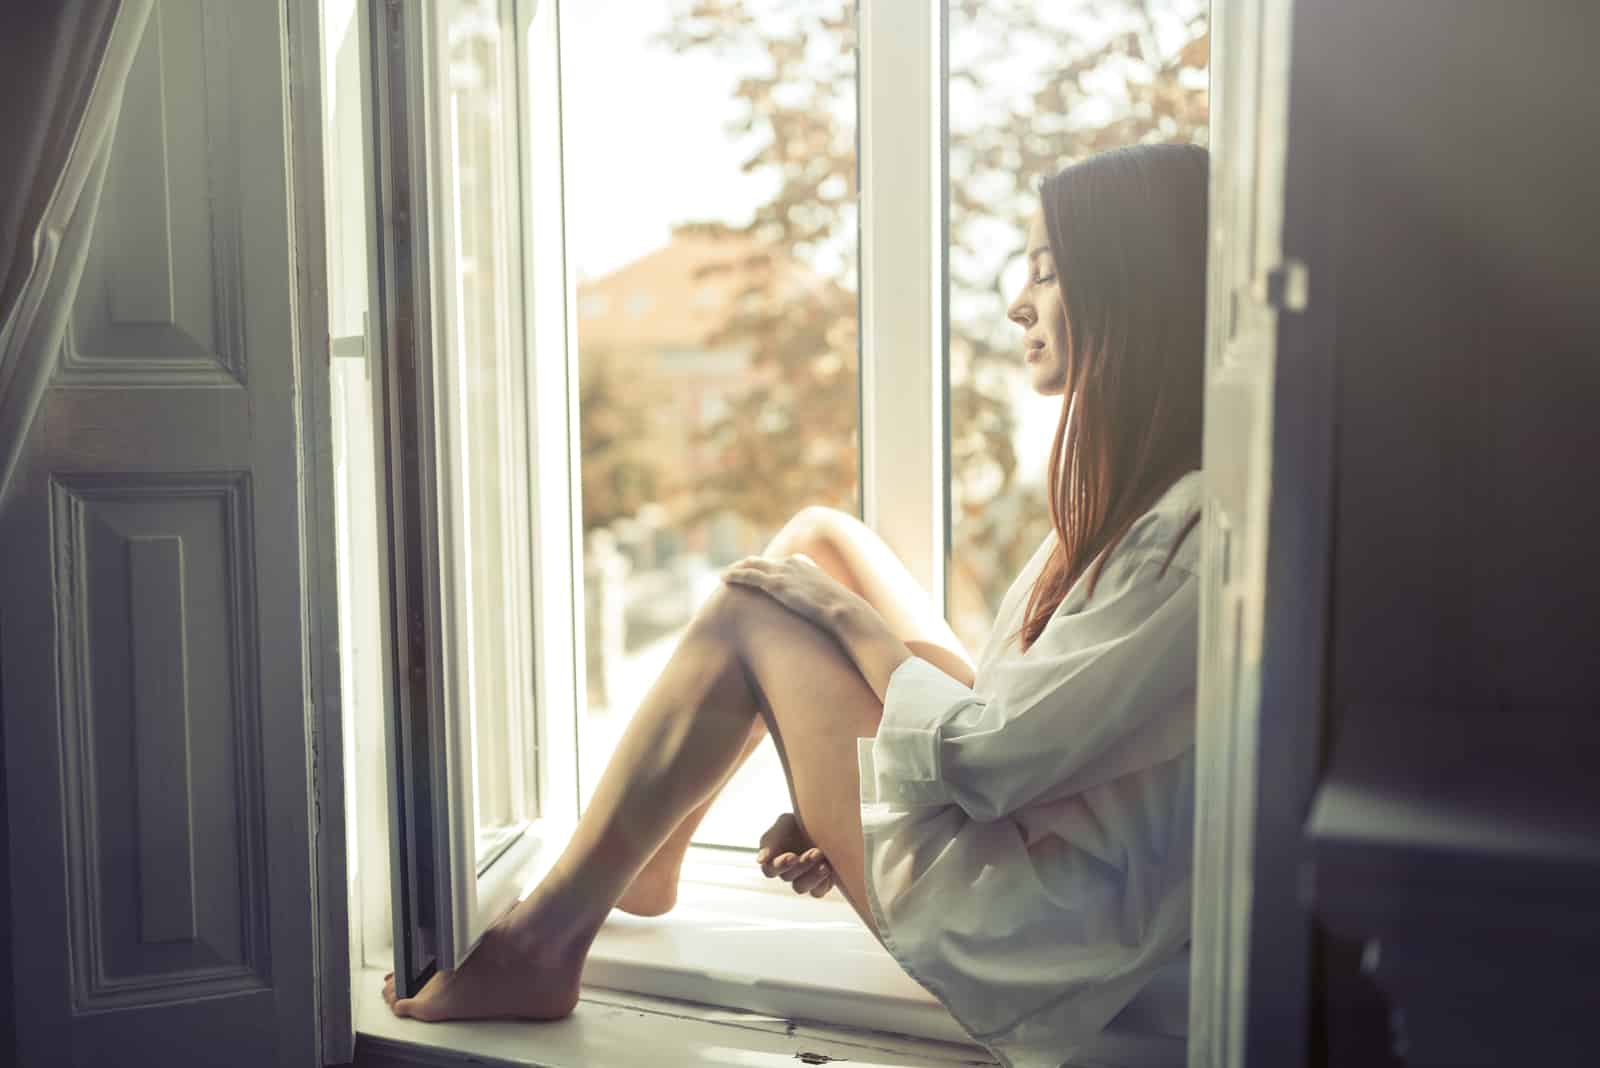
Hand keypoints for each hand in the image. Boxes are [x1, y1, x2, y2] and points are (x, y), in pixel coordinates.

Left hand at [721, 553, 862, 631]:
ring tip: (724, 575)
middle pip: (763, 561)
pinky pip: (748, 575)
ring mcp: (783, 572)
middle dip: (747, 566)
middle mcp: (792, 563)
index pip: (780, 562)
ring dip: (736, 569)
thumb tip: (821, 614)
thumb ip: (818, 603)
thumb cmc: (840, 614)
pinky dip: (734, 575)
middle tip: (734, 573)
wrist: (844, 611)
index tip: (758, 573)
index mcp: (805, 565)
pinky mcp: (775, 583)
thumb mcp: (829, 603)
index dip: (767, 568)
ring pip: (751, 566)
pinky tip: (723, 578)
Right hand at [755, 812, 834, 897]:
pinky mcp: (820, 884)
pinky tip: (830, 869)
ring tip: (824, 863)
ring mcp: (803, 878)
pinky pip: (817, 892)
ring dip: (812, 876)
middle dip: (802, 865)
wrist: (826, 820)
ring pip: (800, 887)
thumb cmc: (800, 821)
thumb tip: (760, 860)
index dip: (781, 865)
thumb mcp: (784, 823)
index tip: (792, 856)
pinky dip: (822, 883)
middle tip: (816, 852)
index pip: (770, 870)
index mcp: (774, 859)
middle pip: (787, 877)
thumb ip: (770, 840)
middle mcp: (787, 871)